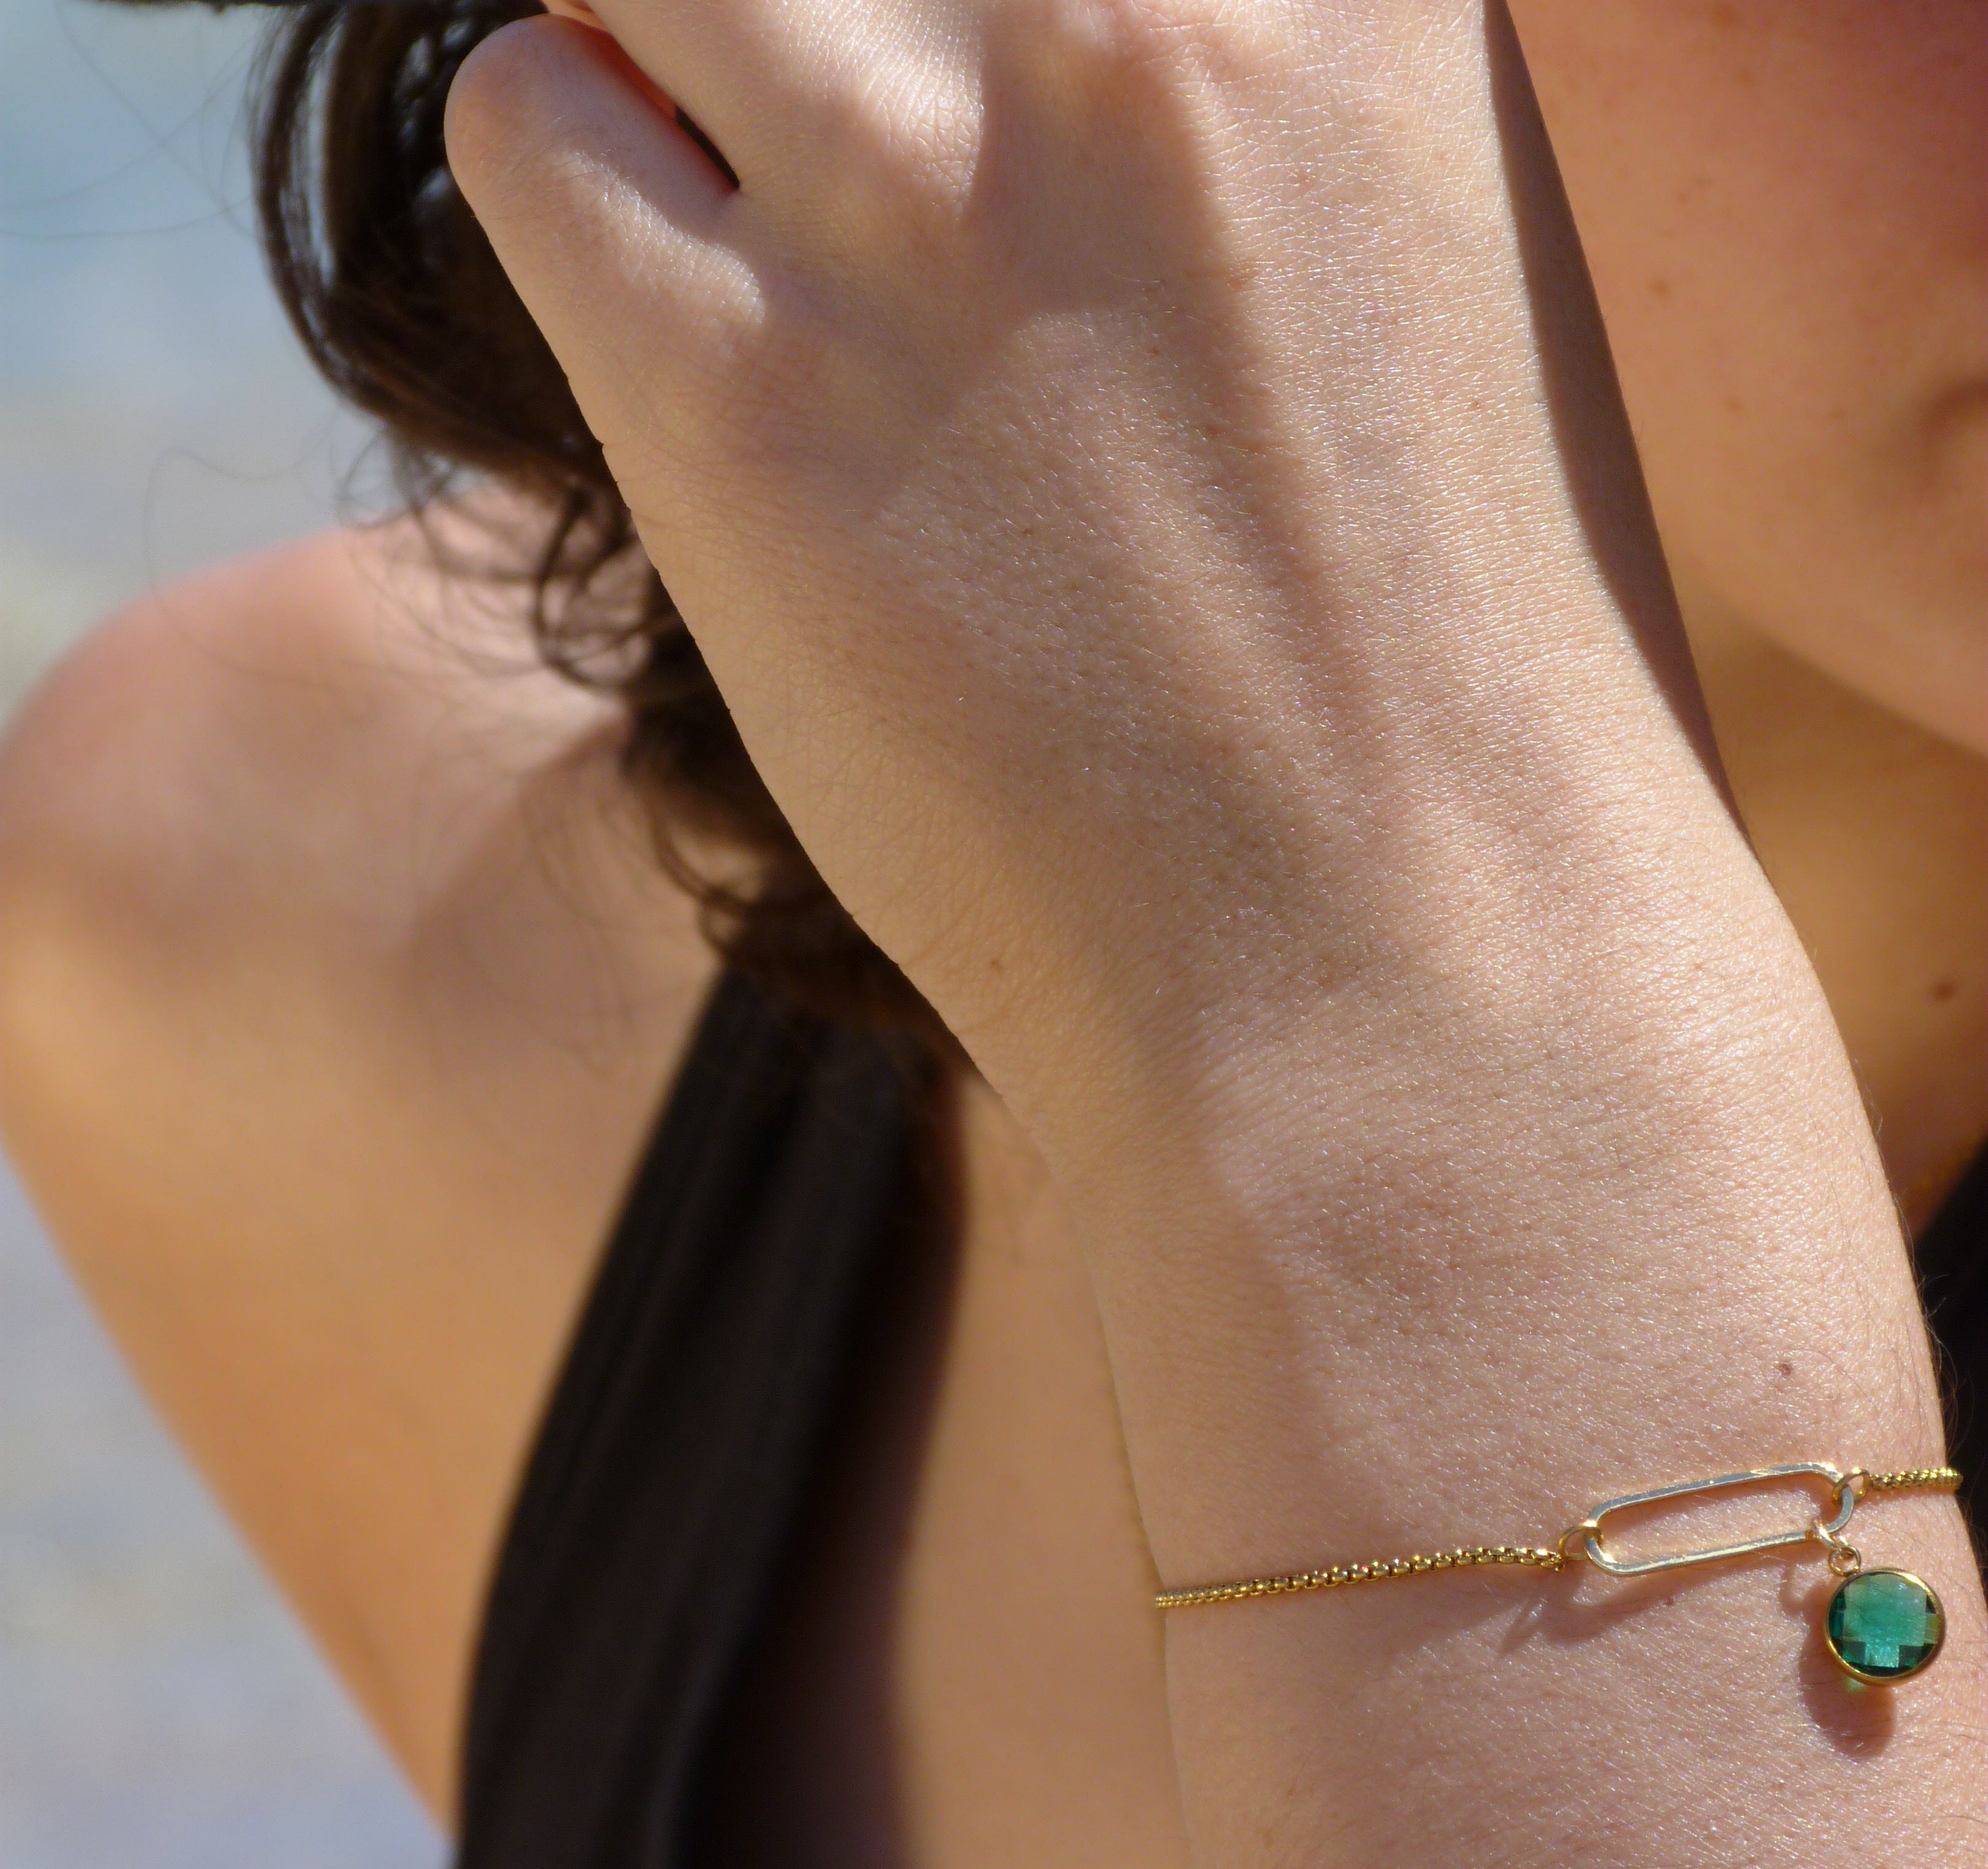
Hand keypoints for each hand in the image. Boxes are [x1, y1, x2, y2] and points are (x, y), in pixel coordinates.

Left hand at [443, 0, 1707, 1172]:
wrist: (1402, 975)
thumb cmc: (1445, 693)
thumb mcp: (1434, 298)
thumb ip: (1246, 122)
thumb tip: (1007, 79)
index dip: (976, 2)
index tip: (960, 86)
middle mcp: (1126, 13)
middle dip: (814, 13)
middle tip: (841, 158)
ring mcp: (922, 195)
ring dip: (677, 74)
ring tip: (761, 247)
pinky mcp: (740, 398)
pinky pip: (526, 120)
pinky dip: (573, 187)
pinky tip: (689, 341)